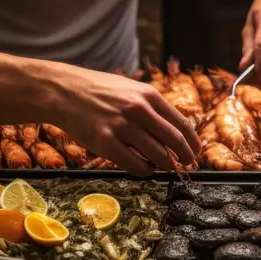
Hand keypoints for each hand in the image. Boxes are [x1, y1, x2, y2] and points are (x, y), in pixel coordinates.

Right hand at [55, 68, 200, 175]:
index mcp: (148, 95)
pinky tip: (143, 168)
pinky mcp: (106, 143)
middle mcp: (138, 110)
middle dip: (185, 157)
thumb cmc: (99, 91)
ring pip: (158, 156)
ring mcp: (122, 127)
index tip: (196, 152)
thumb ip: (152, 106)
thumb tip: (175, 130)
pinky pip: (135, 166)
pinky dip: (145, 171)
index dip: (192, 142)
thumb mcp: (131, 89)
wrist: (64, 91)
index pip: (181, 123)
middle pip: (174, 142)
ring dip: (164, 165)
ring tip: (162, 166)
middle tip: (186, 165)